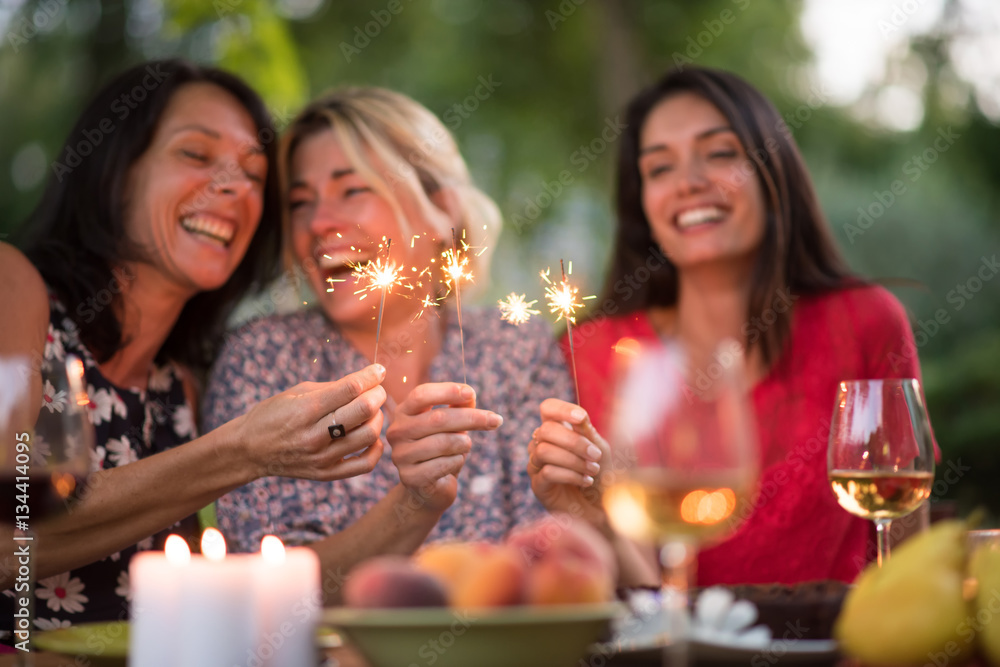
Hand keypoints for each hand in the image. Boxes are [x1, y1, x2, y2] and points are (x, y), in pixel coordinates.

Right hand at [235, 364, 386, 480]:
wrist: (249, 450)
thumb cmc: (273, 414)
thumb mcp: (297, 392)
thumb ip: (332, 387)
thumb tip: (367, 380)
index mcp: (305, 409)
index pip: (350, 388)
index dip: (371, 375)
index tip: (379, 370)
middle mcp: (315, 435)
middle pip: (364, 410)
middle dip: (378, 394)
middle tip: (376, 390)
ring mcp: (322, 457)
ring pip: (369, 435)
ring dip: (378, 418)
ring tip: (371, 412)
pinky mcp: (326, 474)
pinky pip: (365, 464)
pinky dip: (376, 448)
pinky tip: (371, 438)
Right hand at [388, 382, 502, 514]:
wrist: (429, 487)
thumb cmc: (441, 448)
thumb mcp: (451, 424)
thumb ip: (459, 407)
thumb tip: (469, 395)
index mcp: (404, 412)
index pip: (421, 395)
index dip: (447, 391)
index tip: (471, 393)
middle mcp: (397, 432)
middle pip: (438, 419)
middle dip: (471, 418)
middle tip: (496, 420)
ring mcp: (401, 455)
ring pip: (444, 443)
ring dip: (464, 443)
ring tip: (465, 446)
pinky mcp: (410, 477)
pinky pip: (444, 464)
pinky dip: (457, 461)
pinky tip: (455, 462)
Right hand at [528, 398, 610, 526]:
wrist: (605, 508)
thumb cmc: (602, 474)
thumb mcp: (600, 449)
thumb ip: (588, 433)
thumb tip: (579, 417)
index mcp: (558, 430)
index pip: (548, 409)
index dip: (561, 409)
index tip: (581, 418)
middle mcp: (542, 444)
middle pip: (545, 430)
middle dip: (574, 441)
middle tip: (596, 455)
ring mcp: (537, 465)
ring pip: (544, 451)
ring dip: (573, 460)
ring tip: (592, 470)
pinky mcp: (537, 485)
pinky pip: (546, 472)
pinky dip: (570, 475)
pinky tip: (585, 481)